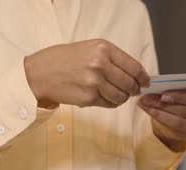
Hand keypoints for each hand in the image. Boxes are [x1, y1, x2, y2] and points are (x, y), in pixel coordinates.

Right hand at [24, 39, 149, 107]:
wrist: (40, 73)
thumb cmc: (63, 60)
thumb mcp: (89, 48)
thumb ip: (111, 59)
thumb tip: (134, 74)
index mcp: (103, 49)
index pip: (134, 66)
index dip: (143, 77)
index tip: (146, 82)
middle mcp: (100, 64)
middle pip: (130, 83)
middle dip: (134, 90)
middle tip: (133, 91)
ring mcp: (94, 83)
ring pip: (121, 97)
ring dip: (122, 98)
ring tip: (116, 95)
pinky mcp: (88, 98)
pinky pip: (109, 104)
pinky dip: (110, 103)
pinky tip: (104, 98)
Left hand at [137, 87, 185, 151]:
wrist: (180, 117)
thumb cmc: (182, 100)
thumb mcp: (180, 92)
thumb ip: (173, 89)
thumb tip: (154, 86)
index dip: (179, 96)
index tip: (162, 94)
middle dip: (164, 103)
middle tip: (147, 98)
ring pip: (179, 120)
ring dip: (159, 111)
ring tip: (145, 103)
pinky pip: (175, 127)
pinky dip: (159, 117)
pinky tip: (149, 111)